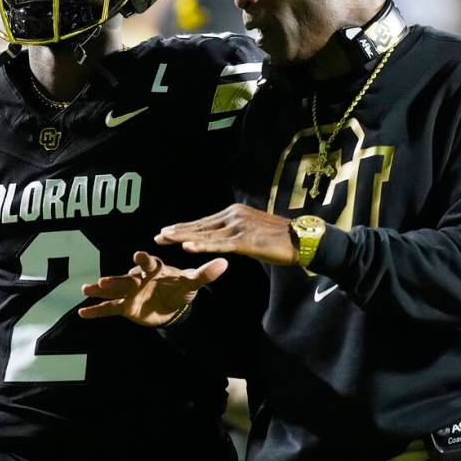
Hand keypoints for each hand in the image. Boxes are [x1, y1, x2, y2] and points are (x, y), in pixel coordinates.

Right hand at [79, 251, 227, 325]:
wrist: (171, 303)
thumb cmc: (180, 286)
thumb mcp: (192, 282)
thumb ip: (205, 273)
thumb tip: (225, 263)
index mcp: (155, 269)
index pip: (149, 263)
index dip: (144, 260)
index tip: (138, 254)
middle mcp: (139, 278)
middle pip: (126, 278)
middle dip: (116, 279)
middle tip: (104, 280)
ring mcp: (130, 292)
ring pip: (114, 291)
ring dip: (101, 290)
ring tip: (86, 290)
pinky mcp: (124, 307)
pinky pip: (109, 309)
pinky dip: (96, 311)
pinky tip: (82, 314)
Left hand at [156, 203, 297, 265]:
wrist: (302, 240)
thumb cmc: (279, 240)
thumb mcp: (252, 232)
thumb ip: (235, 233)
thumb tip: (223, 239)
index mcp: (234, 213)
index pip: (204, 221)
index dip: (184, 227)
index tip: (167, 230)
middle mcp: (234, 216)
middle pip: (200, 225)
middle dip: (177, 231)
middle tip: (158, 235)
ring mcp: (239, 227)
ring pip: (205, 234)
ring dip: (183, 237)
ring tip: (165, 238)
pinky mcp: (245, 241)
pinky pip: (219, 245)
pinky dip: (202, 246)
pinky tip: (187, 247)